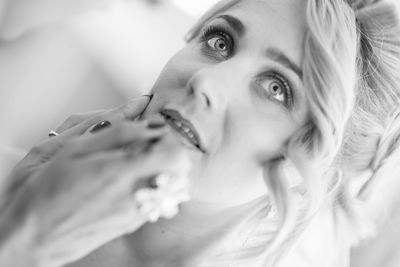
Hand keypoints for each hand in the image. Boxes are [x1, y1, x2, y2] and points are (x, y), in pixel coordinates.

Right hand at [0, 95, 191, 266]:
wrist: (32, 237)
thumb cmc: (45, 191)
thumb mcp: (74, 150)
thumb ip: (116, 131)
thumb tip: (145, 116)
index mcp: (122, 172)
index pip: (175, 154)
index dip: (170, 139)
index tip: (154, 131)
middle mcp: (136, 196)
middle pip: (180, 170)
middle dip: (169, 152)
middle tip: (147, 145)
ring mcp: (136, 213)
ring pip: (172, 185)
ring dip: (161, 167)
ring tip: (133, 162)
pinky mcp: (132, 224)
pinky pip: (158, 200)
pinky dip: (151, 184)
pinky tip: (126, 181)